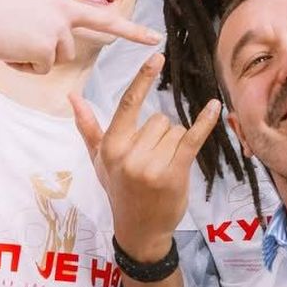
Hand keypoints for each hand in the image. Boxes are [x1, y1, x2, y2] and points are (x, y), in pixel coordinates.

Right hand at [0, 0, 158, 73]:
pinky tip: (11, 50)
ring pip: (61, 55)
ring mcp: (58, 28)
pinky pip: (43, 68)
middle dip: (133, 32)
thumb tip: (54, 47)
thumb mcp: (24, 0)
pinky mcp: (47, 49)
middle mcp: (63, 6)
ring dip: (38, 55)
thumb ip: (47, 16)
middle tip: (156, 38)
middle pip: (105, 21)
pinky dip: (26, 66)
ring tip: (14, 40)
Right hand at [70, 54, 219, 260]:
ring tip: (164, 167)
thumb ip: (88, 127)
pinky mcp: (175, 174)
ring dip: (176, 144)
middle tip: (153, 160)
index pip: (128, 104)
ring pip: (176, 131)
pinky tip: (214, 107)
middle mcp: (130, 154)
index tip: (157, 55)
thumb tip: (72, 97)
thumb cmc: (119, 191)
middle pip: (159, 119)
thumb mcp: (100, 160)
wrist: (139, 230)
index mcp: (112, 147)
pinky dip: (205, 122)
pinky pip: (192, 139)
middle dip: (161, 135)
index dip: (143, 78)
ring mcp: (152, 165)